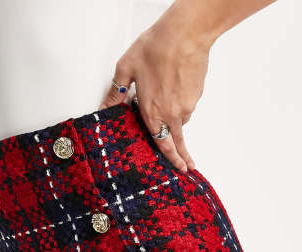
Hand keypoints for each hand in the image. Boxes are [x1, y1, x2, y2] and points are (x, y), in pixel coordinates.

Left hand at [98, 12, 210, 172]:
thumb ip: (115, 92)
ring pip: (181, 120)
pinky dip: (181, 103)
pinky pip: (187, 105)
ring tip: (168, 106)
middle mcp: (173, 114)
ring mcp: (187, 105)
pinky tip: (174, 89)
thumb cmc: (156, 48)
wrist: (185, 34)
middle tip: (188, 167)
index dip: (170, 159)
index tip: (177, 169)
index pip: (162, 144)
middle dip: (183, 156)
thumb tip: (104, 108)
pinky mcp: (197, 94)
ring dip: (176, 121)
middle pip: (178, 141)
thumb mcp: (126, 68)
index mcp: (153, 112)